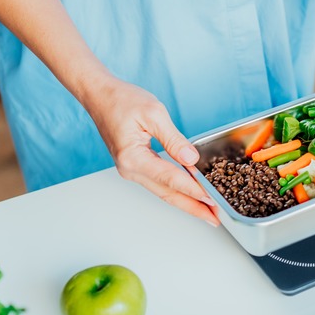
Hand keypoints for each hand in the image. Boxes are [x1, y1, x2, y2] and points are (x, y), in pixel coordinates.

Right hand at [85, 78, 219, 226]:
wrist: (100, 96)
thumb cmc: (121, 100)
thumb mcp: (153, 113)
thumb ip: (174, 139)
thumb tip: (191, 159)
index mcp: (132, 157)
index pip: (169, 178)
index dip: (193, 190)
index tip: (211, 199)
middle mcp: (129, 169)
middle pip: (167, 194)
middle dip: (193, 207)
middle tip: (215, 218)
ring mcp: (131, 170)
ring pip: (163, 191)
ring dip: (186, 202)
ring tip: (207, 211)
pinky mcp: (135, 166)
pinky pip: (158, 182)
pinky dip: (176, 190)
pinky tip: (190, 194)